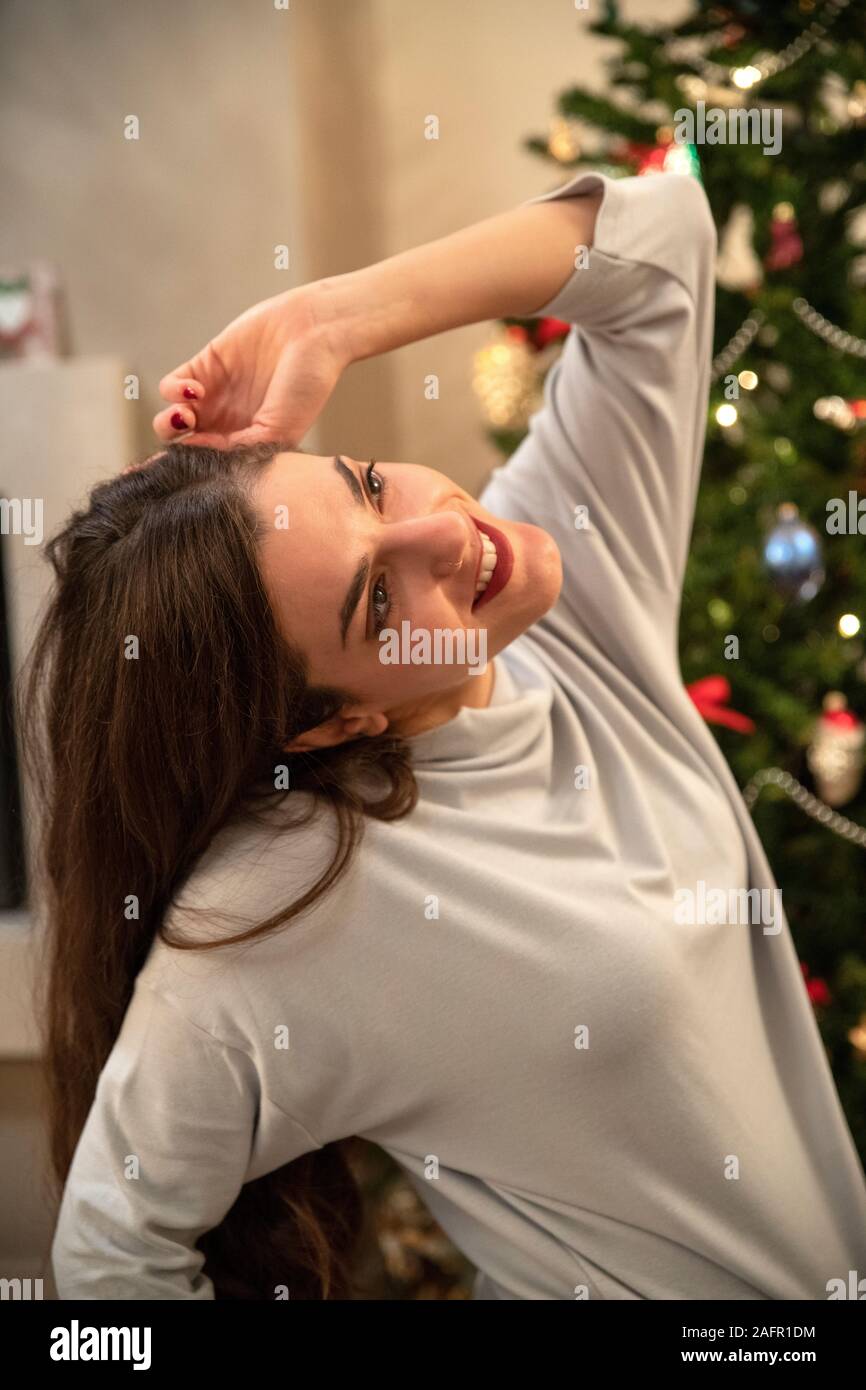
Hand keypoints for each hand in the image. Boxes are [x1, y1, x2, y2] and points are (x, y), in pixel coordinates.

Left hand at [152, 285, 346, 449]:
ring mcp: (213, 397)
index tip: (188, 468)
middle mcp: (226, 424)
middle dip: (174, 448)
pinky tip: (195, 390)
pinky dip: (173, 392)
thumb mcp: (278, 433)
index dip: (192, 468)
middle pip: (183, 446)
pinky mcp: (203, 366)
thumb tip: (200, 457)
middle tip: (188, 439)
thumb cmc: (306, 386)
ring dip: (170, 422)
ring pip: (171, 419)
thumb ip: (239, 450)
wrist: (312, 333)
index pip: (207, 465)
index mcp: (245, 445)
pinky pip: (171, 387)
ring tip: (187, 415)